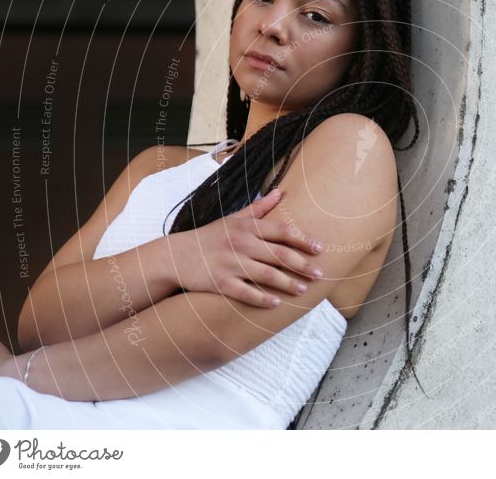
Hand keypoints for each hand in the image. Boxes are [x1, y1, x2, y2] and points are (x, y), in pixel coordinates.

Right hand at [166, 188, 325, 307]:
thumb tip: (281, 192)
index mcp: (246, 227)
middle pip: (279, 254)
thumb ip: (259, 208)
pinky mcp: (220, 283)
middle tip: (320, 274)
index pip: (282, 231)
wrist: (175, 255)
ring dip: (288, 283)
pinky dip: (261, 299)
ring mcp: (230, 264)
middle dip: (302, 265)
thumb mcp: (233, 219)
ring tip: (303, 290)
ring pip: (266, 275)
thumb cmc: (209, 236)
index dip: (303, 239)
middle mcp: (240, 244)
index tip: (320, 248)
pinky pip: (245, 293)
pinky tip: (275, 303)